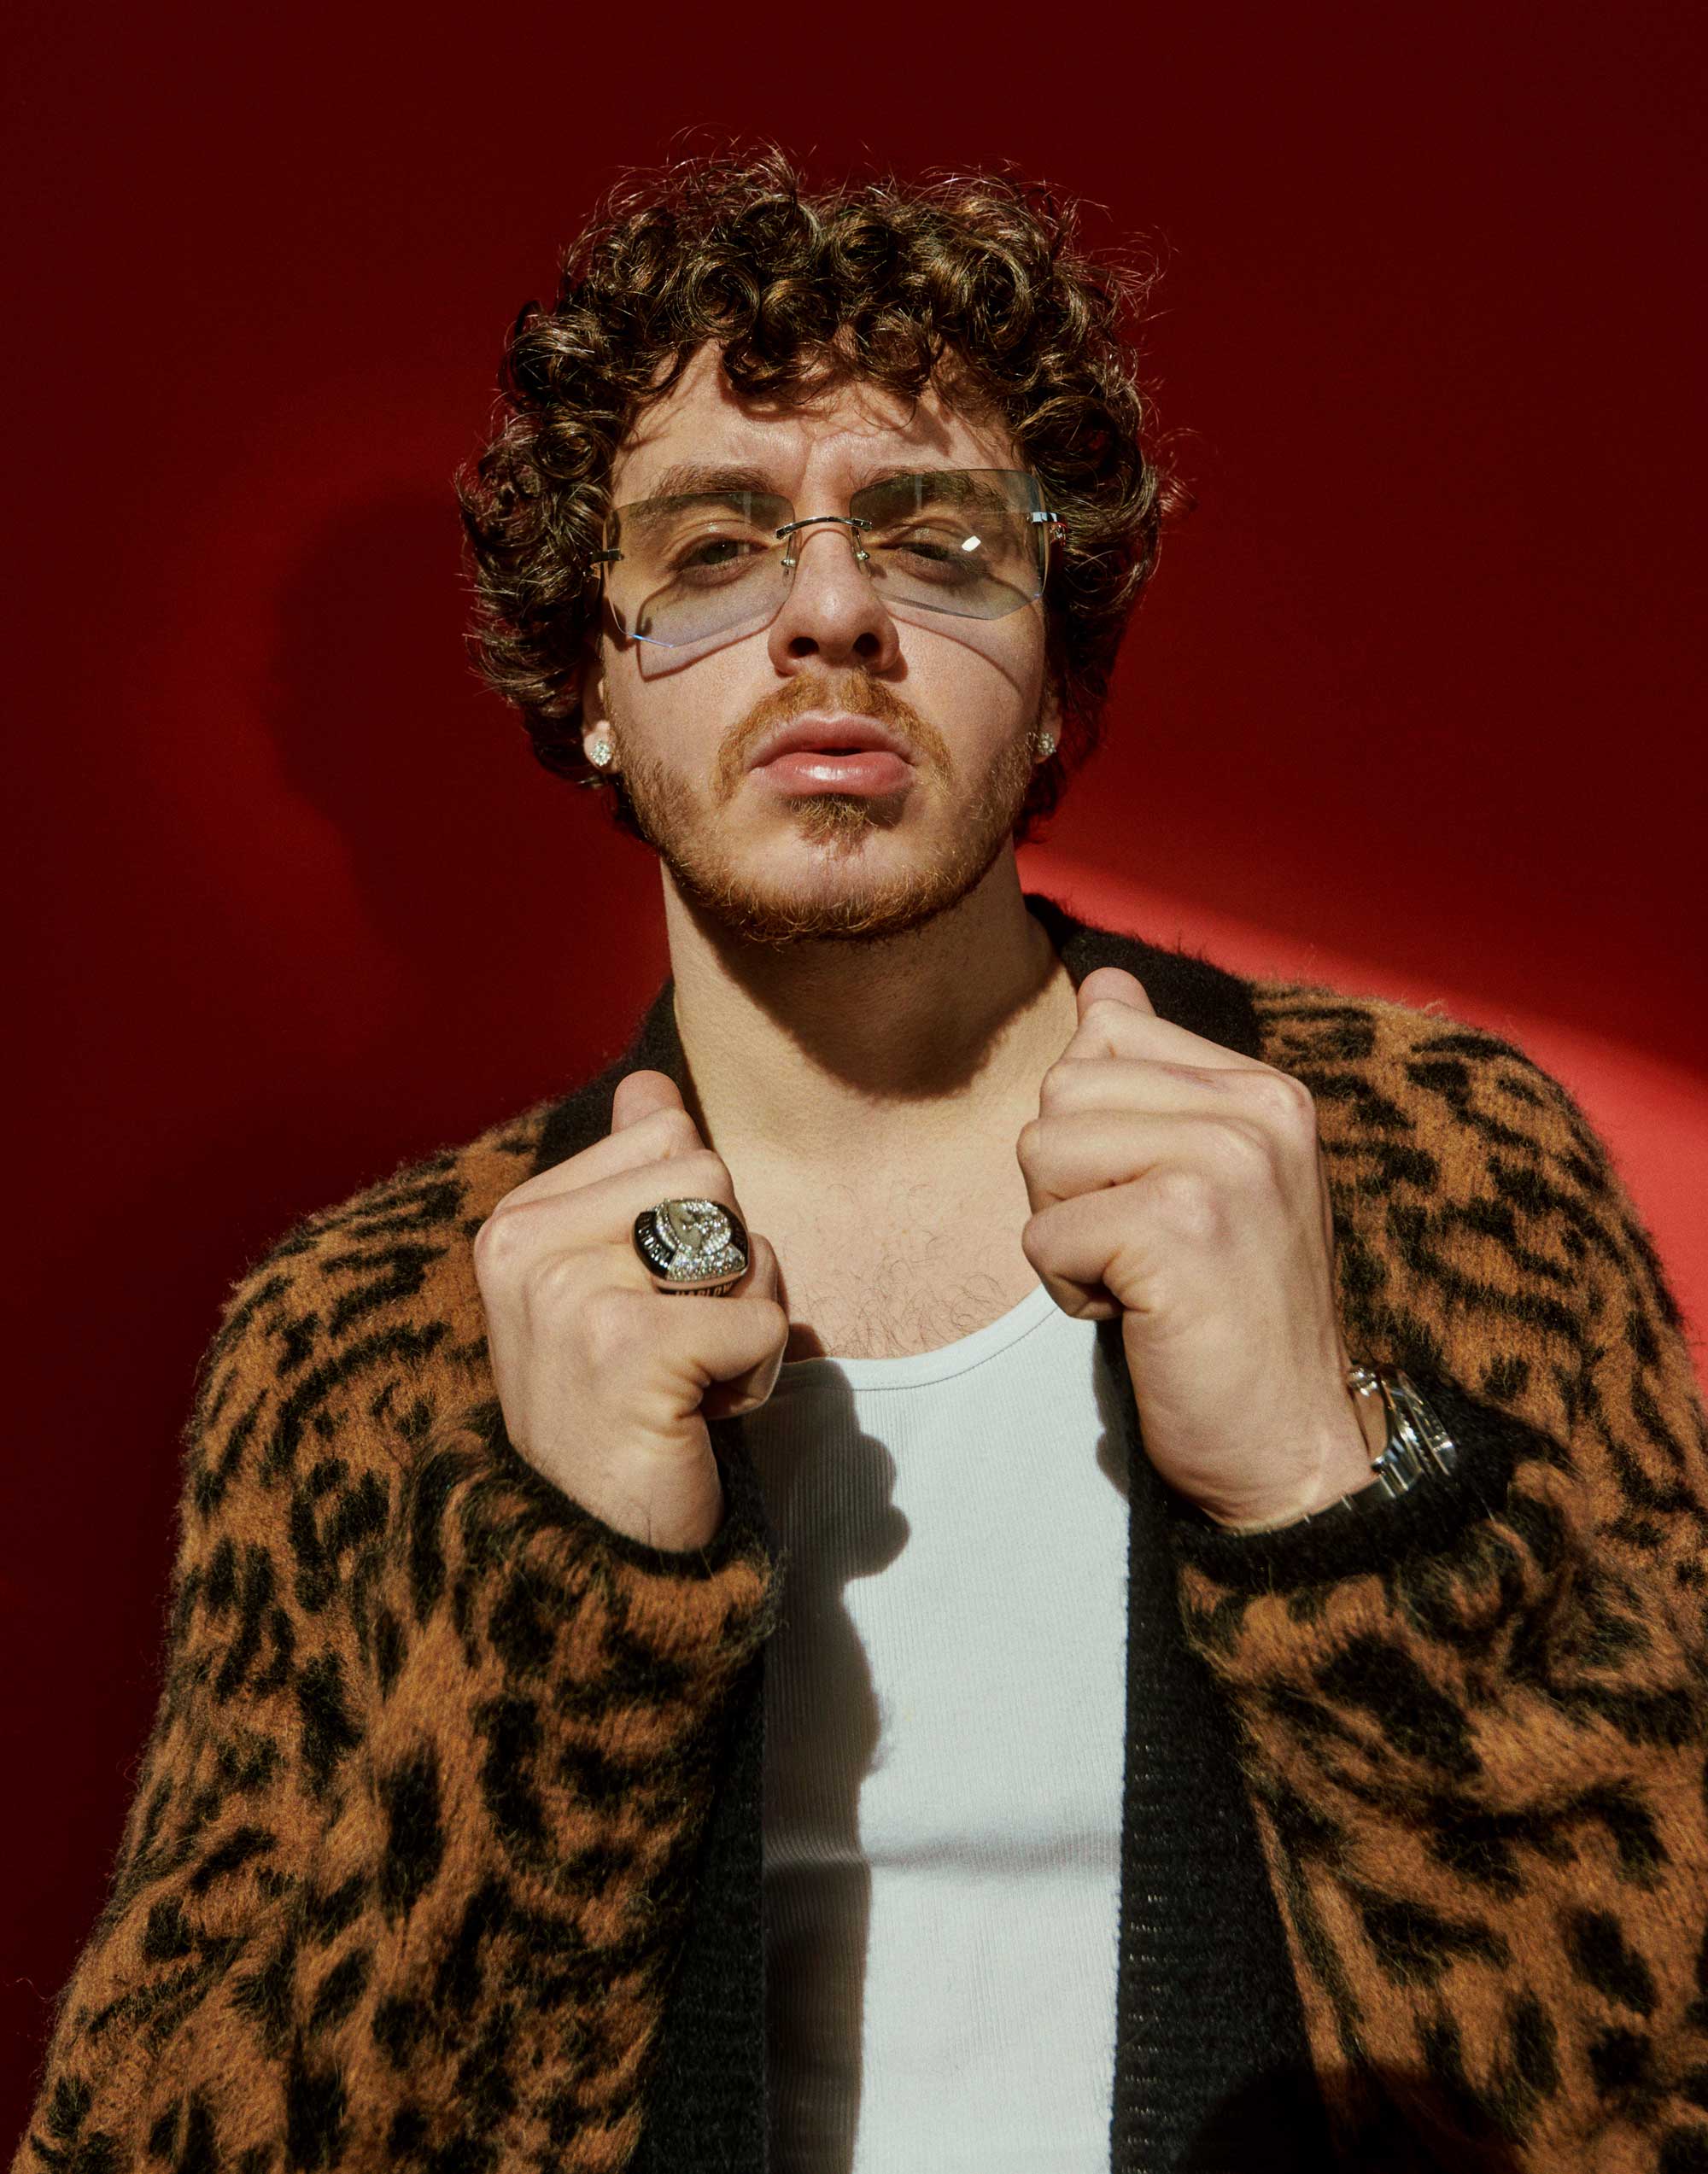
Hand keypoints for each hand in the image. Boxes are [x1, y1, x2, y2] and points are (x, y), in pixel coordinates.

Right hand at [472, 1071, 787, 1551]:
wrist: (595, 1554)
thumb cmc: (621, 1411)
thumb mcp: (613, 1282)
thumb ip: (630, 1176)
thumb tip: (652, 1084)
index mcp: (516, 1220)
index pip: (669, 1135)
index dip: (692, 1223)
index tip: (648, 1304)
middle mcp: (525, 1247)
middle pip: (709, 1175)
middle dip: (725, 1266)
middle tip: (676, 1348)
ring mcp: (568, 1295)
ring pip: (739, 1242)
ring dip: (743, 1319)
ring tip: (687, 1380)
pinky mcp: (625, 1347)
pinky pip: (757, 1321)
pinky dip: (753, 1378)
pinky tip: (699, 1420)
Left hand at [1017, 968, 1376, 1528]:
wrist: (1291, 1446)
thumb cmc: (1233, 1317)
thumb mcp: (1207, 1179)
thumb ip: (1155, 1078)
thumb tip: (1101, 982)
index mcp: (1266, 1089)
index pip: (1104, 1034)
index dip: (1095, 1131)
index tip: (1157, 1200)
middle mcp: (1257, 1110)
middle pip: (1061, 1092)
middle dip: (1070, 1185)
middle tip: (1145, 1252)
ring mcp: (1226, 1163)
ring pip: (1042, 1154)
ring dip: (1066, 1236)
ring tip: (1142, 1281)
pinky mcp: (1183, 1228)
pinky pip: (1045, 1235)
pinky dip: (1071, 1291)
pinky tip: (1140, 1318)